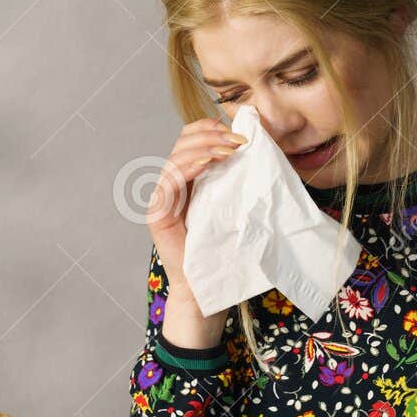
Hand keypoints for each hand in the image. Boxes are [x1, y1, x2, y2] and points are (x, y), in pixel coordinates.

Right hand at [148, 118, 242, 347]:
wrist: (207, 288)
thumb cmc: (225, 251)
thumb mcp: (236, 205)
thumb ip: (237, 178)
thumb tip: (259, 146)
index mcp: (190, 180)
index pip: (192, 139)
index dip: (211, 128)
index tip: (241, 134)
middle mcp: (173, 185)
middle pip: (183, 141)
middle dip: (212, 135)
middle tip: (240, 142)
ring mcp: (162, 199)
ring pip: (177, 156)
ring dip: (205, 147)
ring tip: (229, 150)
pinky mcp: (157, 214)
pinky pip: (169, 180)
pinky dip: (190, 166)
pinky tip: (210, 163)